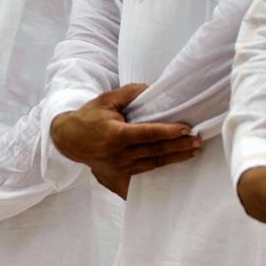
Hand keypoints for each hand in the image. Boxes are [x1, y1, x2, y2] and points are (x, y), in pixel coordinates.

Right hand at [50, 83, 200, 199]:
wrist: (68, 139)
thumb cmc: (89, 117)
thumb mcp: (107, 99)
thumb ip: (131, 93)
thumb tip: (153, 89)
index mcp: (115, 135)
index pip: (147, 134)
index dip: (168, 131)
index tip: (185, 128)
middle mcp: (117, 154)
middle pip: (154, 150)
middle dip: (178, 146)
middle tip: (197, 141)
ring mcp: (118, 167)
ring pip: (152, 164)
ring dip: (174, 158)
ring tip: (193, 151)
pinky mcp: (117, 175)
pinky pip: (141, 176)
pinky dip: (158, 174)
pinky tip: (172, 174)